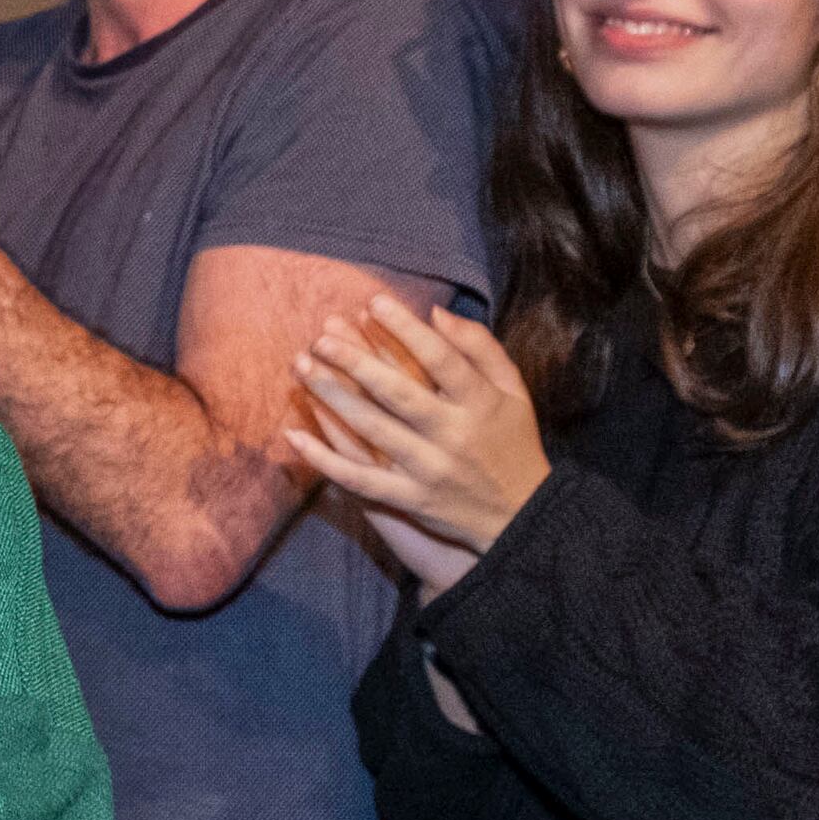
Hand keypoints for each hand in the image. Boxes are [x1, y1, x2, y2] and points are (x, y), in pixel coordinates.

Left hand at [285, 296, 549, 575]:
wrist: (524, 518)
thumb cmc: (513, 442)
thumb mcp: (512, 391)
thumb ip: (480, 347)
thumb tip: (437, 312)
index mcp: (481, 403)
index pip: (440, 360)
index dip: (406, 329)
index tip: (372, 301)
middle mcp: (454, 436)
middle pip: (398, 393)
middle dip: (356, 362)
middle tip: (321, 337)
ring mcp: (429, 470)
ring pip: (372, 431)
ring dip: (332, 398)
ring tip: (301, 367)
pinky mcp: (410, 500)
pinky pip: (359, 481)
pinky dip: (324, 461)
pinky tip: (294, 436)